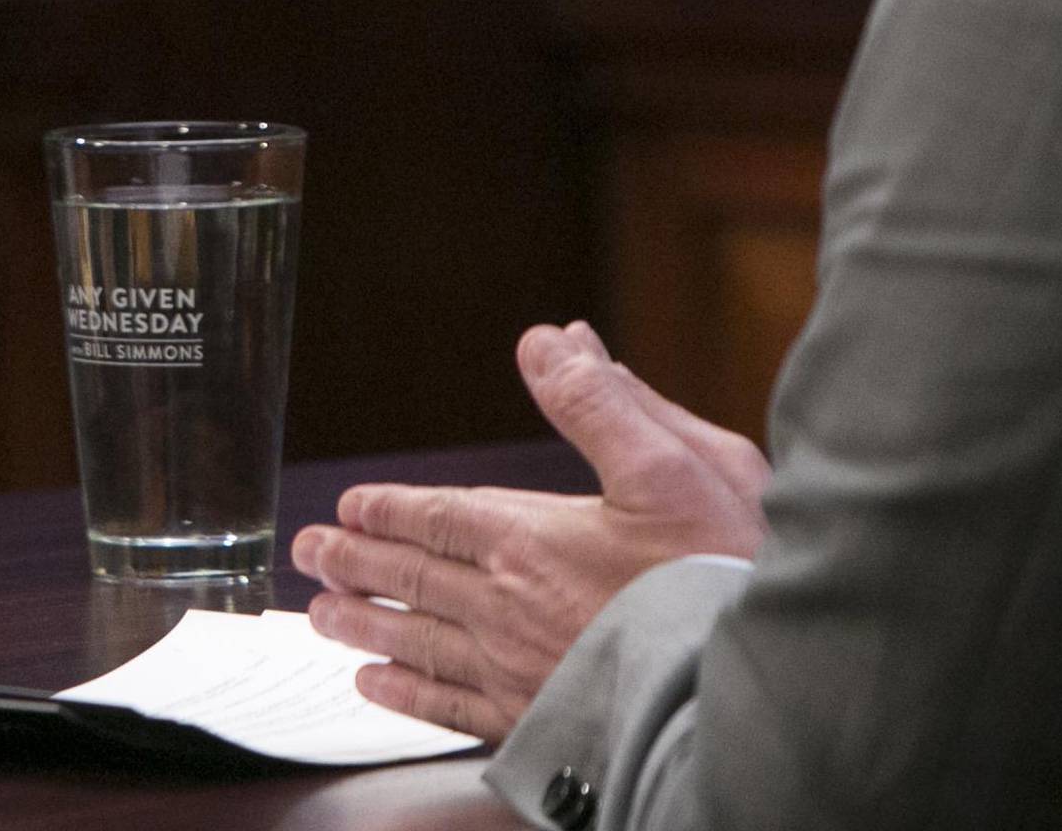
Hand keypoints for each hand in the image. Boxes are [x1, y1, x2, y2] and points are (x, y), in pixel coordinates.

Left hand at [291, 321, 768, 739]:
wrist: (751, 692)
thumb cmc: (726, 574)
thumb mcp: (674, 465)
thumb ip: (601, 401)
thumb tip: (550, 339)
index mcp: (532, 537)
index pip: (436, 516)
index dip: (388, 508)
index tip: (349, 506)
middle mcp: (506, 605)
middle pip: (411, 576)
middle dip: (355, 559)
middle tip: (310, 553)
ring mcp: (515, 670)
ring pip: (416, 640)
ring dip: (362, 623)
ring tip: (321, 614)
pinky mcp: (534, 722)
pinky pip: (446, 708)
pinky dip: (404, 694)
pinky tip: (375, 686)